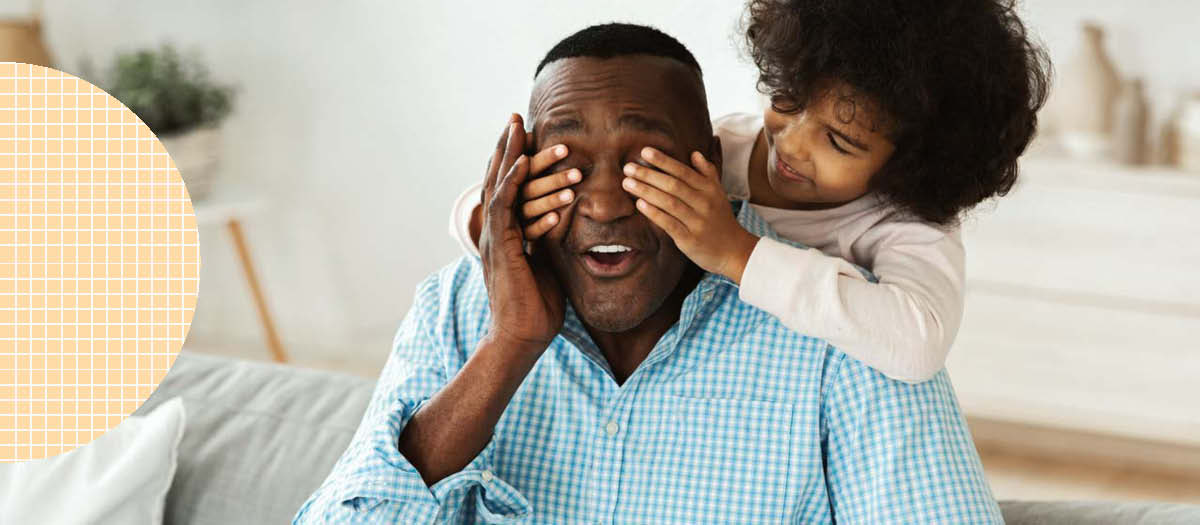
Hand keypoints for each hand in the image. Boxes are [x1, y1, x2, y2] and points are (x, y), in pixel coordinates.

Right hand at [478, 114, 566, 351]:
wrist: (522, 337)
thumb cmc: (537, 307)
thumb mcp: (546, 263)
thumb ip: (546, 239)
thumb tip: (561, 220)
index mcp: (504, 233)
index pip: (506, 186)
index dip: (512, 157)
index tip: (524, 131)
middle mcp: (494, 230)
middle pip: (497, 177)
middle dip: (509, 146)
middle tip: (519, 116)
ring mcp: (493, 238)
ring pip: (503, 187)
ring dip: (519, 158)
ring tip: (534, 133)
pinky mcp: (500, 247)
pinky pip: (504, 208)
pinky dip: (512, 184)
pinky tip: (523, 165)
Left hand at [622, 144, 759, 283]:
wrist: (734, 250)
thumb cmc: (720, 219)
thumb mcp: (718, 193)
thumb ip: (707, 172)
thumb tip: (694, 153)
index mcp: (709, 189)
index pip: (683, 171)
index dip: (663, 160)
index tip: (644, 151)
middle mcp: (704, 203)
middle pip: (673, 185)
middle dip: (648, 174)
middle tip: (628, 167)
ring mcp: (697, 221)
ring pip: (669, 202)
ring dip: (646, 191)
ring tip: (627, 183)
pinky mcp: (689, 239)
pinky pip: (669, 223)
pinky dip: (654, 213)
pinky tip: (639, 204)